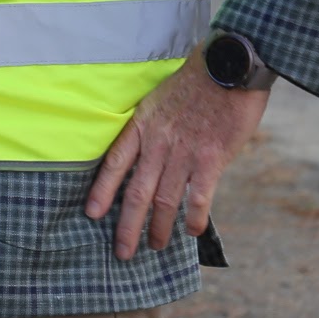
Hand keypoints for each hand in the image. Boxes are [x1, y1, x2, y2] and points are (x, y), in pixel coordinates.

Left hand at [84, 51, 269, 259]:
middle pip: (136, 192)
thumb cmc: (196, 81)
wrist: (227, 66)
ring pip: (164, 200)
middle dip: (127, 225)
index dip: (102, 191)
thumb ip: (154, 128)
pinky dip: (194, 217)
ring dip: (159, 228)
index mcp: (142, 125)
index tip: (91, 214)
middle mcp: (158, 143)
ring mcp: (184, 152)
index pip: (115, 164)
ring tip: (156, 246)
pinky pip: (199, 197)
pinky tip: (191, 232)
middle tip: (122, 251)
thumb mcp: (160, 99)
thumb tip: (152, 155)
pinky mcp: (211, 159)